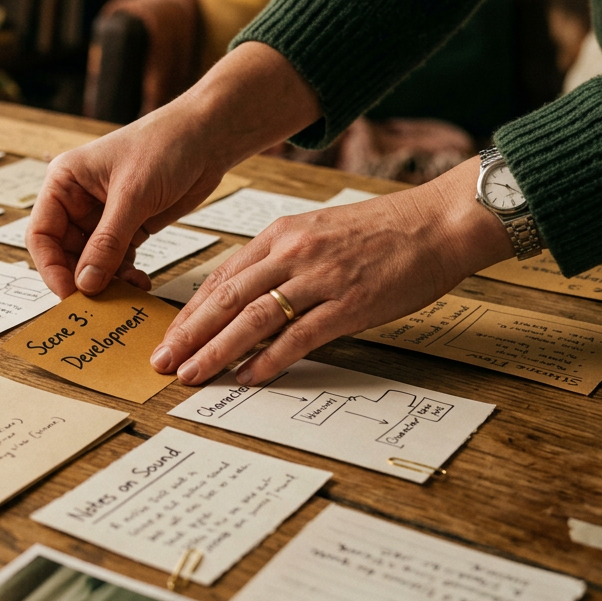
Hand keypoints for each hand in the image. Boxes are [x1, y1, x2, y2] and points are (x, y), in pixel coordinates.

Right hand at [28, 114, 226, 297]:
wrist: (208, 137)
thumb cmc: (166, 145)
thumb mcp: (133, 195)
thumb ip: (107, 242)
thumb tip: (86, 283)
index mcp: (65, 182)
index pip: (42, 233)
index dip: (51, 267)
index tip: (68, 293)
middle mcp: (78, 199)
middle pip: (64, 252)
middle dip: (81, 277)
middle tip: (99, 303)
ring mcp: (103, 215)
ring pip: (91, 261)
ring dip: (106, 281)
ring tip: (126, 294)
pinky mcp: (129, 226)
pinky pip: (116, 260)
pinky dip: (125, 276)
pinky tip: (139, 284)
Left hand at [150, 157, 513, 385]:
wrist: (437, 223)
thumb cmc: (383, 230)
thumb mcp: (320, 233)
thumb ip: (284, 260)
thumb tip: (250, 298)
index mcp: (282, 234)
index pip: (223, 277)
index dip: (192, 311)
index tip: (170, 337)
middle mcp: (293, 252)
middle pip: (227, 298)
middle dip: (189, 334)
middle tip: (164, 362)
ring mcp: (320, 277)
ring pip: (253, 318)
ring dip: (217, 350)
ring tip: (193, 375)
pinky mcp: (349, 303)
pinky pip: (298, 335)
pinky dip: (269, 358)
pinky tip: (249, 377)